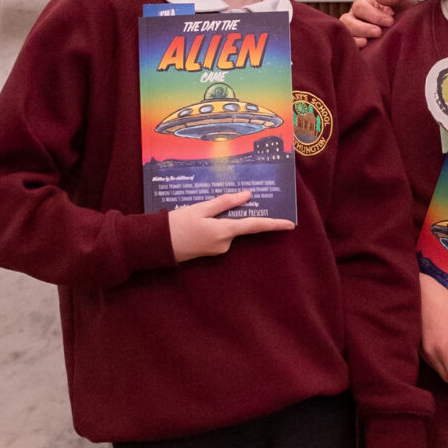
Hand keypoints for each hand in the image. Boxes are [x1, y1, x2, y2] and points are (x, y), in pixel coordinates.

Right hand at [168, 191, 293, 260]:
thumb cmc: (176, 224)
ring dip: (218, 220)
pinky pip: (218, 235)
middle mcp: (225, 243)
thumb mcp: (200, 209)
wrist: (157, 245)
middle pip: (238, 225)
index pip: (255, 226)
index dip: (274, 224)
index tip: (291, 224)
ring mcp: (218, 249)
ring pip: (227, 229)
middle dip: (232, 215)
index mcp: (224, 231)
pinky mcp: (211, 251)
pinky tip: (196, 223)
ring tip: (195, 216)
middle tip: (210, 208)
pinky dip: (213, 227)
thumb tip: (247, 195)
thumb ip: (225, 202)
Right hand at [340, 0, 413, 46]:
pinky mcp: (355, 46)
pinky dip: (354, 48)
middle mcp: (354, 17)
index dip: (374, 15)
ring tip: (366, 42)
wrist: (411, 33)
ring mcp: (352, 33)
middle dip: (363, 27)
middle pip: (348, 21)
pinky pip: (348, 48)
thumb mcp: (403, 4)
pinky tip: (363, 49)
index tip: (390, 22)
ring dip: (355, 38)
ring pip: (345, 34)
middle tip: (378, 32)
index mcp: (364, 4)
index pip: (361, 7)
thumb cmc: (404, 16)